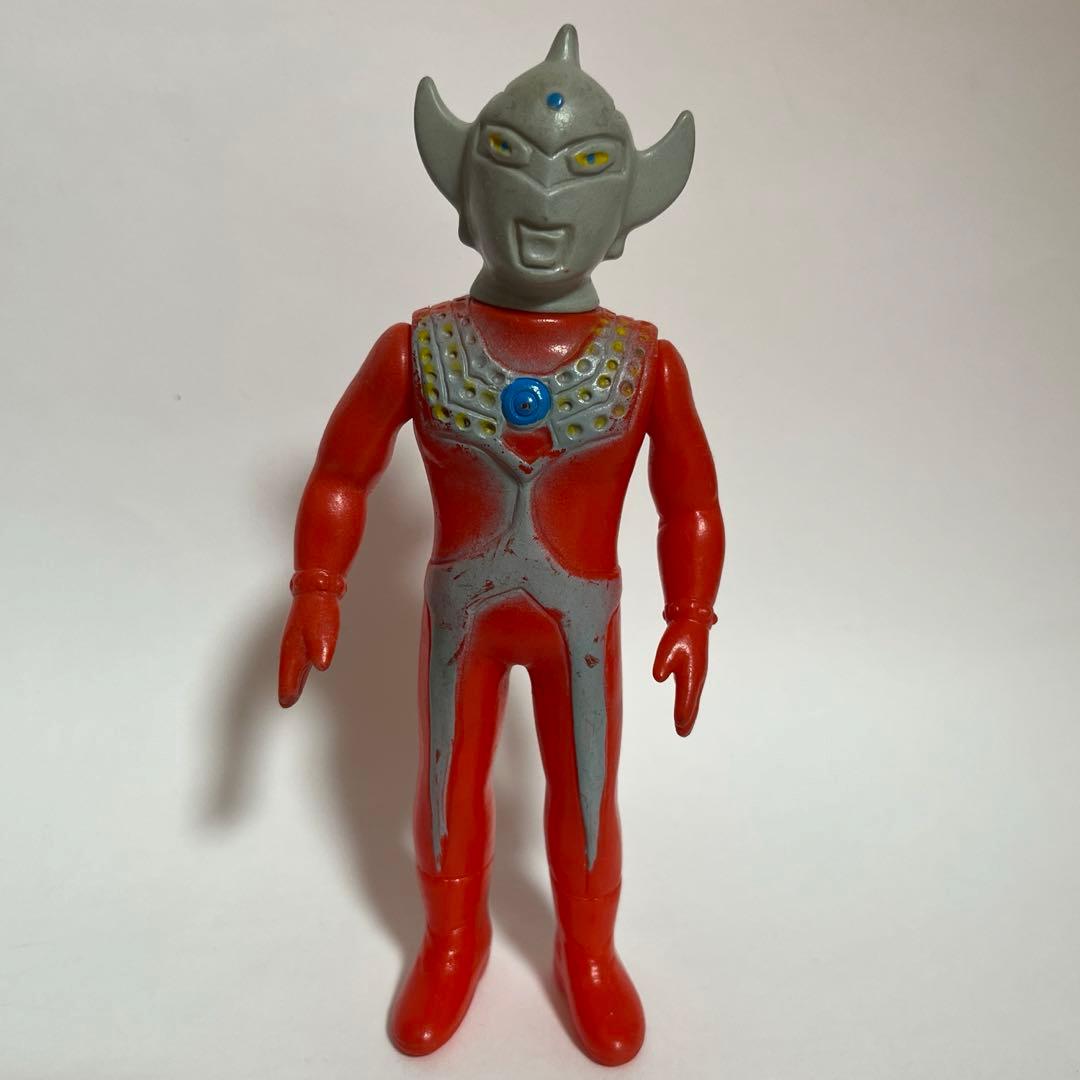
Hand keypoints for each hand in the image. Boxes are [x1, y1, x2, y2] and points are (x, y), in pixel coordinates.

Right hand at [278, 592, 339, 706]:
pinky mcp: (304, 633)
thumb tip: (322, 666)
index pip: (288, 673)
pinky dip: (299, 665)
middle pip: (288, 670)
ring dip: (293, 677)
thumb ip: (321, 649)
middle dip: (288, 686)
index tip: (286, 703)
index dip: (287, 688)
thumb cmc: (318, 609)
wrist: (317, 586)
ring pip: (293, 662)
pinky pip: (299, 653)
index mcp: (293, 647)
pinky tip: (304, 666)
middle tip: (287, 701)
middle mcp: (291, 644)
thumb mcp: (323, 631)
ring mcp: (296, 637)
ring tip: (293, 690)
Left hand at [652, 617, 709, 735]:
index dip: (683, 713)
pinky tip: (687, 706)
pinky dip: (690, 702)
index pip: (687, 699)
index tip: (680, 727)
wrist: (691, 621)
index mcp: (692, 674)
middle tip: (682, 733)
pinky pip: (692, 691)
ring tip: (684, 726)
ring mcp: (697, 673)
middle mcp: (697, 677)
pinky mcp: (694, 669)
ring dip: (690, 712)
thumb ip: (662, 665)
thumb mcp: (666, 650)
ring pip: (693, 698)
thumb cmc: (679, 635)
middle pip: (692, 702)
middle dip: (687, 718)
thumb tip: (658, 677)